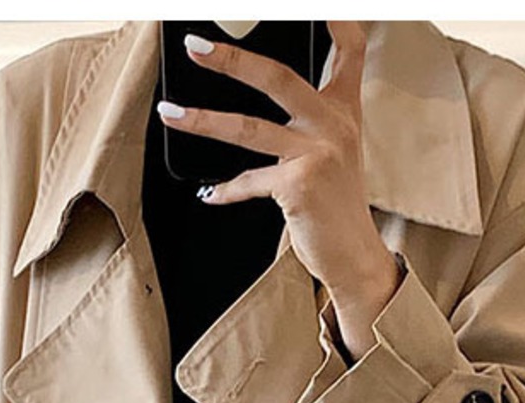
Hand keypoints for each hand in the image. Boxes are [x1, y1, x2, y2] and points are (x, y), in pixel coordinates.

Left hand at [156, 20, 401, 360]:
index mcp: (344, 111)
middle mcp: (334, 126)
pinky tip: (208, 193)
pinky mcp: (299, 187)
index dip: (334, 21)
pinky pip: (249, 181)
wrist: (354, 255)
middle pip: (278, 77)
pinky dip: (225, 189)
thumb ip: (312, 117)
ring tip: (171, 112)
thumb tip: (266, 87)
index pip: (348, 51)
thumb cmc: (336, 205)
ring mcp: (317, 155)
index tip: (317, 6)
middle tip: (196, 47)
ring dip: (203, 120)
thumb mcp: (335, 151)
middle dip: (232, 60)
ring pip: (249, 128)